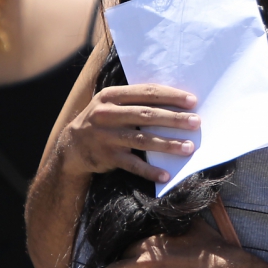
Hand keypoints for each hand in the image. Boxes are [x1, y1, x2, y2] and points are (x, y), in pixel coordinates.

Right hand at [57, 84, 200, 182]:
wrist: (71, 146)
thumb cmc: (103, 120)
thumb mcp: (111, 104)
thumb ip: (135, 100)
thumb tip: (175, 101)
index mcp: (111, 96)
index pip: (146, 92)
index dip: (170, 96)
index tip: (192, 101)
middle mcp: (106, 114)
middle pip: (146, 115)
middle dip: (173, 119)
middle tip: (196, 122)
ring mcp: (106, 137)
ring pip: (142, 140)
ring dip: (167, 144)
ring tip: (188, 147)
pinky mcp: (107, 157)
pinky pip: (132, 165)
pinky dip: (149, 170)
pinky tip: (165, 175)